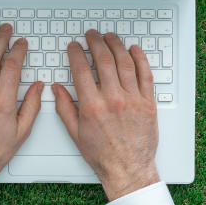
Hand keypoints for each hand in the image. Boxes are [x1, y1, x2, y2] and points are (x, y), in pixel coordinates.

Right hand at [52, 30, 159, 200]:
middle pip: (104, 60)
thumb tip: (56, 88)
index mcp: (92, 106)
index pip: (81, 69)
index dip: (76, 53)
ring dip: (116, 45)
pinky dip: (140, 59)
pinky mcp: (148, 103)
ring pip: (124, 62)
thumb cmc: (102, 155)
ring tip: (110, 37)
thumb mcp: (75, 133)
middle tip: (91, 35)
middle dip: (95, 42)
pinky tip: (134, 50)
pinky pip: (146, 74)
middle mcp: (113, 99)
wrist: (128, 169)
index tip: (74, 47)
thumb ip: (64, 107)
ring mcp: (133, 99)